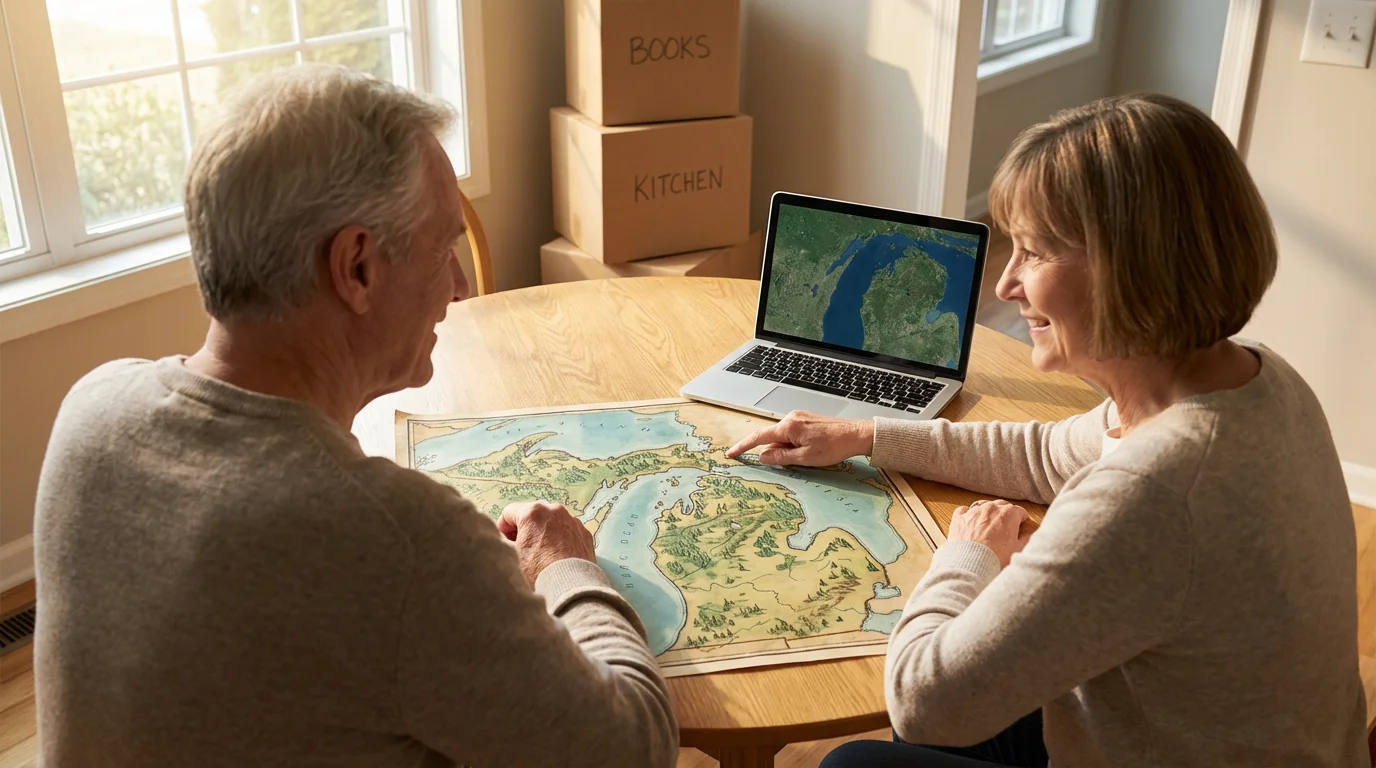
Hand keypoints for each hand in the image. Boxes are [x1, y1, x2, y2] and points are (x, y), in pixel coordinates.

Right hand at [497, 501, 595, 584]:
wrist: (570, 586)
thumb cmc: (539, 571)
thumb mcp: (511, 555)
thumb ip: (503, 541)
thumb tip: (504, 539)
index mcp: (533, 512)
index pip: (508, 512)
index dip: (503, 528)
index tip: (505, 542)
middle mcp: (554, 510)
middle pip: (531, 514)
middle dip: (524, 529)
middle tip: (521, 549)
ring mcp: (572, 520)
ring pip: (550, 521)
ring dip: (542, 532)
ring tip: (540, 554)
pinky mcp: (584, 532)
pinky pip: (566, 530)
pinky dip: (560, 539)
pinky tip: (557, 556)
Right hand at [725, 410, 874, 465]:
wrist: (856, 434)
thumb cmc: (834, 446)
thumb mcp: (805, 458)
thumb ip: (781, 458)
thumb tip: (762, 457)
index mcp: (788, 427)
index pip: (759, 438)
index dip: (743, 447)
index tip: (731, 453)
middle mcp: (791, 418)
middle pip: (772, 438)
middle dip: (775, 453)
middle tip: (793, 462)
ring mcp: (799, 417)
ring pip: (783, 437)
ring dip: (787, 450)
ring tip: (808, 456)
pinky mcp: (806, 419)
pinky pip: (792, 434)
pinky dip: (793, 445)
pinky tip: (809, 450)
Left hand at [947, 500, 1032, 567]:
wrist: (971, 565)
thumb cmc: (996, 558)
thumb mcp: (1018, 550)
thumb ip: (1027, 538)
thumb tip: (1030, 534)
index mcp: (1008, 514)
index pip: (1019, 511)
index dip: (1021, 520)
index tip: (1020, 527)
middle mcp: (991, 508)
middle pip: (1002, 506)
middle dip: (1005, 515)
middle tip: (1005, 528)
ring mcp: (973, 512)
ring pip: (983, 506)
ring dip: (987, 514)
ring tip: (988, 527)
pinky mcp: (959, 518)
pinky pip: (964, 511)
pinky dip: (968, 515)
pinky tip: (970, 524)